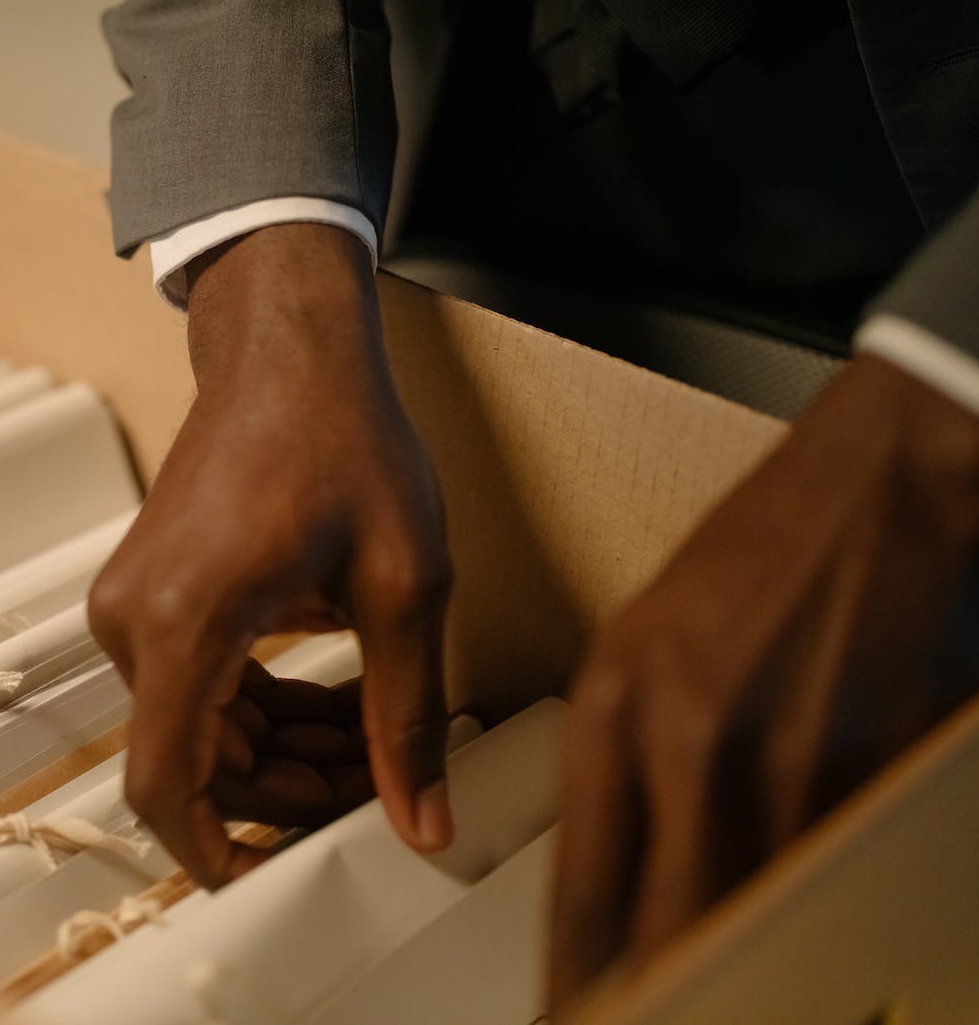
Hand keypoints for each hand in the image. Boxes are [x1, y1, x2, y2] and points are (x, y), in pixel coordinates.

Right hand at [88, 223, 454, 888]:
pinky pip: (193, 687)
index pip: (165, 782)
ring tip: (370, 739)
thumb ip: (404, 715)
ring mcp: (132, 605)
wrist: (287, 352)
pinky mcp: (148, 594)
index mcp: (186, 619)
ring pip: (196, 730)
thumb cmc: (340, 437)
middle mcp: (134, 619)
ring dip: (280, 752)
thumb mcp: (404, 584)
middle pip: (193, 763)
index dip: (211, 854)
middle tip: (376, 788)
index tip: (266, 885)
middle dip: (284, 794)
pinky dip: (260, 709)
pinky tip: (334, 696)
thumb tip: (419, 819)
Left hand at [549, 354, 978, 1010]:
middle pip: (656, 929)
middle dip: (644, 998)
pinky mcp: (870, 769)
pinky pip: (822, 878)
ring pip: (741, 918)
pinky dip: (801, 917)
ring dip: (727, 970)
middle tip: (635, 1020)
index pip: (580, 889)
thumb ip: (629, 754)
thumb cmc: (766, 556)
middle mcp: (687, 744)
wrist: (887, 483)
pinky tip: (793, 931)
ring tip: (712, 995)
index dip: (574, 978)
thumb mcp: (651, 645)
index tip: (565, 1016)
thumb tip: (626, 866)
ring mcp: (786, 763)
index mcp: (616, 708)